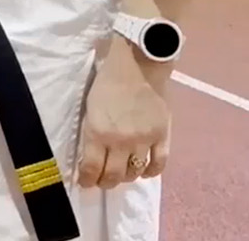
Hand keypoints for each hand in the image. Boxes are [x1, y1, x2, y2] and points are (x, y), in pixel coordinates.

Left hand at [77, 41, 171, 188]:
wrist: (136, 66)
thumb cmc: (107, 82)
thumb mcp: (89, 108)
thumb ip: (92, 133)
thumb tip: (92, 155)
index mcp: (97, 132)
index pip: (91, 168)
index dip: (87, 180)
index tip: (85, 182)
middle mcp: (120, 141)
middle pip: (113, 175)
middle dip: (105, 182)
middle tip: (102, 181)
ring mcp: (143, 140)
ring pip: (134, 173)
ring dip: (126, 177)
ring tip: (121, 174)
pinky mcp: (162, 136)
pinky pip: (159, 164)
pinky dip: (151, 172)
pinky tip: (144, 170)